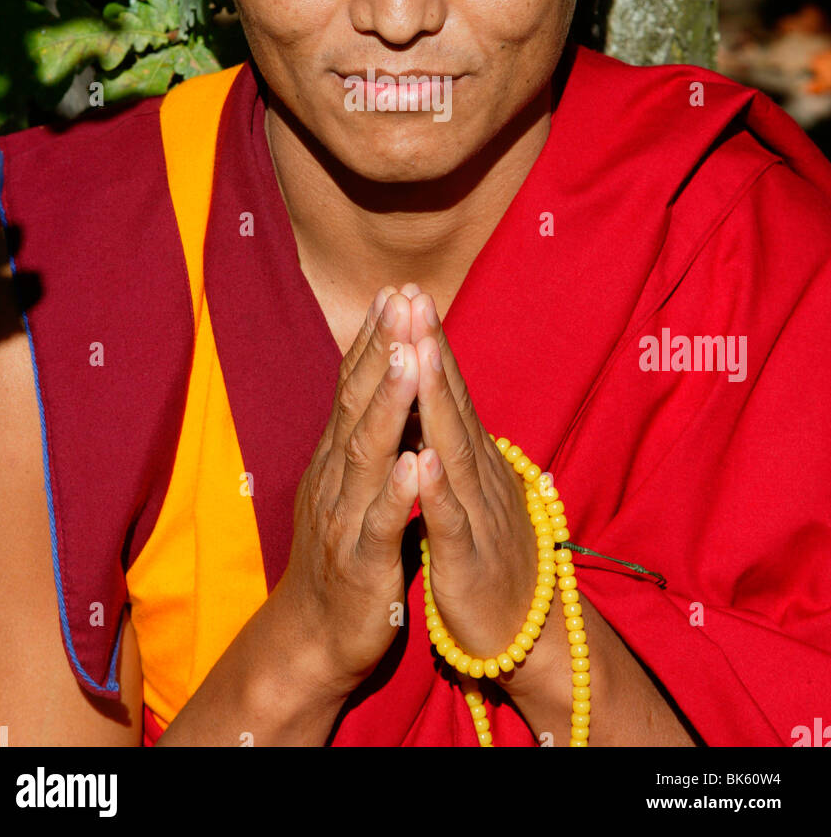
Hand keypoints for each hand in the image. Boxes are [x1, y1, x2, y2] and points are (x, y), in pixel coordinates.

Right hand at [273, 285, 421, 699]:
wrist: (314, 637)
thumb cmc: (341, 553)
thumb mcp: (349, 485)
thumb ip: (364, 437)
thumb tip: (383, 383)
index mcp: (337, 458)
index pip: (353, 387)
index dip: (372, 340)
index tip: (393, 292)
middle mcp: (335, 478)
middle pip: (357, 404)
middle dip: (381, 351)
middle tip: (400, 301)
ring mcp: (345, 518)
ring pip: (367, 454)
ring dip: (388, 404)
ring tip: (409, 358)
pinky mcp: (362, 563)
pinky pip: (381, 522)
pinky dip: (397, 491)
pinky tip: (415, 462)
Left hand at [399, 290, 539, 661]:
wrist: (524, 637)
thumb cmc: (488, 559)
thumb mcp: (470, 492)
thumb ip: (456, 445)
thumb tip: (437, 397)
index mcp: (472, 460)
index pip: (447, 391)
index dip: (429, 342)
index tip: (408, 294)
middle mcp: (479, 475)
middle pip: (452, 403)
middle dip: (430, 349)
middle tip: (413, 297)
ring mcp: (478, 514)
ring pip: (453, 449)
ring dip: (434, 398)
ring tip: (414, 351)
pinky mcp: (469, 561)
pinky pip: (451, 520)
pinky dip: (437, 487)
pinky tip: (422, 457)